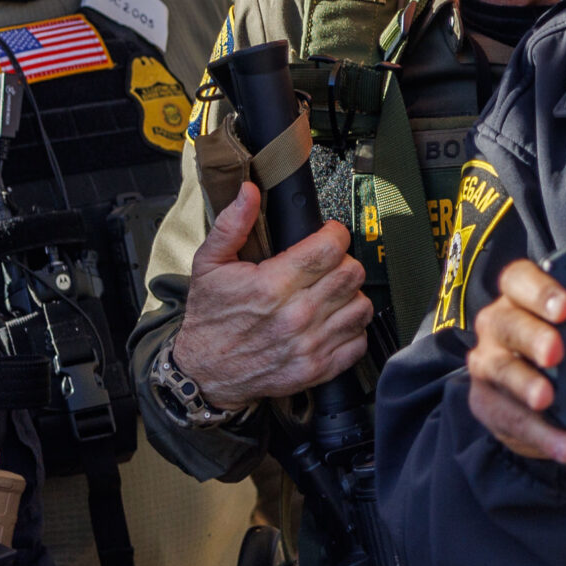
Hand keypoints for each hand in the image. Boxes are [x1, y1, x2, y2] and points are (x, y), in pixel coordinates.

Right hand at [174, 183, 372, 409]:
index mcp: (271, 285)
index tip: (328, 234)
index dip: (335, 234)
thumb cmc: (209, 318)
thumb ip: (231, 225)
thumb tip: (248, 192)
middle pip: (351, 274)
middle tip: (328, 263)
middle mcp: (296, 316)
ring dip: (351, 295)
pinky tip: (334, 321)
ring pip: (361, 306)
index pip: (330, 248)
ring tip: (331, 292)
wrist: (204, 373)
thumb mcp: (209, 264)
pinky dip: (353, 329)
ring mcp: (309, 345)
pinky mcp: (317, 369)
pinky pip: (359, 342)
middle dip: (344, 260)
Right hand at [466, 257, 565, 462]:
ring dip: (525, 386)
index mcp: (527, 295)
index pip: (520, 277)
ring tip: (549, 399)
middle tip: (557, 352)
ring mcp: (491, 365)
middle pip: (506, 321)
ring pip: (500, 370)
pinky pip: (510, 419)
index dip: (539, 288)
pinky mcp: (491, 405)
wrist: (556, 402)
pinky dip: (541, 434)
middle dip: (532, 336)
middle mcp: (501, 324)